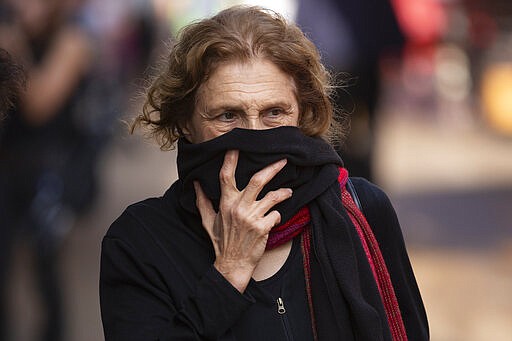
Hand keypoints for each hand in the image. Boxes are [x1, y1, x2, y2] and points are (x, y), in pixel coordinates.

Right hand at [194, 150, 291, 292]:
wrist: (232, 264)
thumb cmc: (221, 242)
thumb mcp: (207, 221)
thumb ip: (202, 201)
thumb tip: (196, 184)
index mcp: (225, 203)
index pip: (227, 176)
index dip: (231, 160)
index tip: (236, 147)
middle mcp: (238, 207)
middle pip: (257, 180)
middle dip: (272, 168)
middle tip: (283, 161)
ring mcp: (251, 217)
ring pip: (272, 197)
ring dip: (283, 192)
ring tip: (288, 191)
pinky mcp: (262, 228)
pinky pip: (276, 215)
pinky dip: (278, 215)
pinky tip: (276, 219)